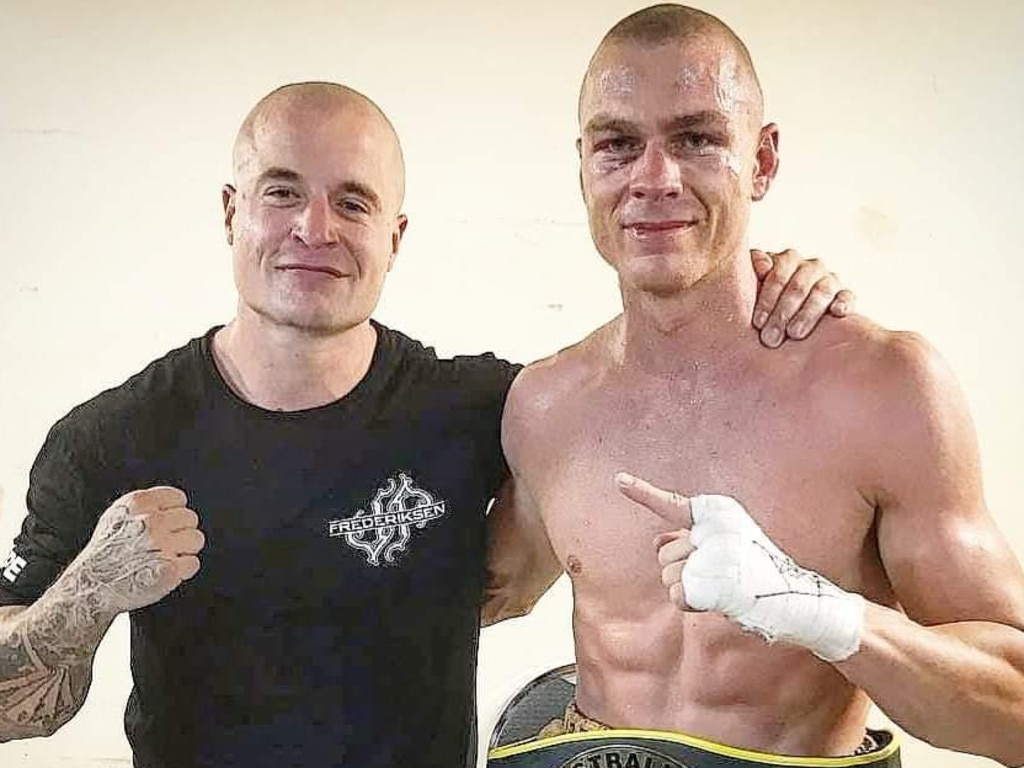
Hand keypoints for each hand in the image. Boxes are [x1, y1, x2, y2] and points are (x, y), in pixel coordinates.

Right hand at [70, 487, 204, 612]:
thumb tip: (172, 501)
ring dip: (185, 550)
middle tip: (164, 545)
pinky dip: (183, 570)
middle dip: (180, 531)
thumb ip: (144, 504)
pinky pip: (193, 563)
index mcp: (138, 504)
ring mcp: (161, 546)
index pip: (178, 498)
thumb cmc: (104, 553)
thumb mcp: (116, 515)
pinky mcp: (170, 570)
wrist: (91, 587)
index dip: (173, 512)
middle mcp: (151, 522)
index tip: (166, 524)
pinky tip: (166, 571)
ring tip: (165, 557)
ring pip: (196, 539)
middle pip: (190, 518)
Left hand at [615, 472, 862, 661]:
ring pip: (667, 576)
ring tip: (721, 587)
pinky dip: (691, 604)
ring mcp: (710, 556)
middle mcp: (712, 530)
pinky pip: (677, 596)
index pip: (672, 504)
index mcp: (716, 515)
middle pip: (664, 553)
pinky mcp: (709, 582)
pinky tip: (717, 600)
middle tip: (716, 575)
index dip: (642, 492)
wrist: (792, 598)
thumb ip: (688, 539)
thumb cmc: (757, 571)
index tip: (618, 480)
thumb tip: (657, 541)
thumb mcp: (723, 546)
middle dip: (680, 568)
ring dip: (687, 588)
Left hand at [750, 249, 853, 347]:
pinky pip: (848, 296)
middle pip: (799, 286)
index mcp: (787, 260)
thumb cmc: (761, 302)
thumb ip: (752, 269)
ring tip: (794, 334)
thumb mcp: (750, 286)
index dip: (767, 298)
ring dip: (807, 314)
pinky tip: (836, 313)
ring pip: (823, 291)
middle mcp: (810, 267)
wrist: (779, 319)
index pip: (779, 274)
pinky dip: (844, 302)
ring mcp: (829, 280)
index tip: (757, 323)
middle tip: (770, 338)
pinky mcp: (844, 296)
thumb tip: (762, 266)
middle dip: (782, 313)